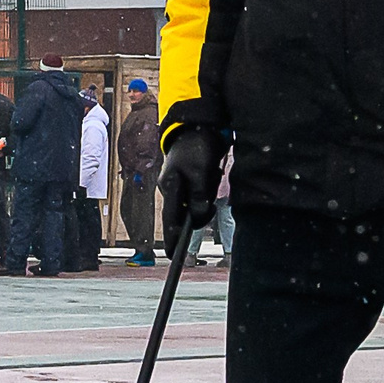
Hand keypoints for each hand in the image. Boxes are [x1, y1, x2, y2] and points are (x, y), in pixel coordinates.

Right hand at [158, 126, 226, 249]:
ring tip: (212, 173)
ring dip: (207, 196)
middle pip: (185, 214)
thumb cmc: (197, 148)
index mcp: (170, 188)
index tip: (173, 256)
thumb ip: (199, 195)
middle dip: (199, 212)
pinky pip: (202, 193)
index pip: (171, 221)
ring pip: (197, 203)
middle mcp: (172, 189)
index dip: (173, 239)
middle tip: (209, 200)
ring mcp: (180, 185)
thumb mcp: (200, 172)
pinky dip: (210, 187)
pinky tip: (213, 171)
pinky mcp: (191, 181)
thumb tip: (198, 215)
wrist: (198, 127)